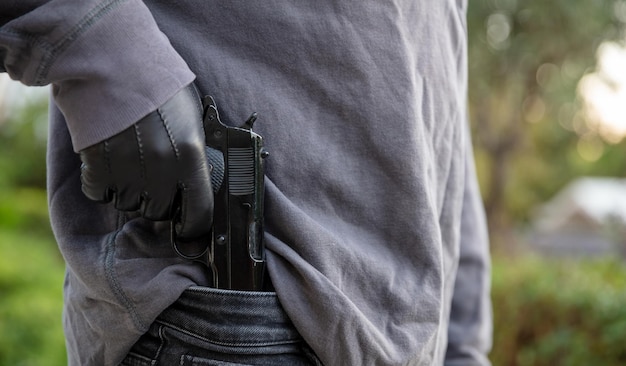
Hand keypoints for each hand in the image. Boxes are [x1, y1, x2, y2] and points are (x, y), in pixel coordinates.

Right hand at [79, 84, 212, 239]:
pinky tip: (107, 161)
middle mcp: (162, 170)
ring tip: (128, 161)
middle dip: (158, 201)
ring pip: (129, 204)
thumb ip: (195, 153)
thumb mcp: (192, 118)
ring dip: (129, 191)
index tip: (187, 224)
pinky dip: (102, 183)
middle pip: (160, 211)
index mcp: (192, 157)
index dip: (193, 224)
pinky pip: (100, 193)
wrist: (115, 59)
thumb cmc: (158, 84)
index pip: (199, 213)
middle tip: (152, 179)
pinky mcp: (97, 165)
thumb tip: (199, 179)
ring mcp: (128, 170)